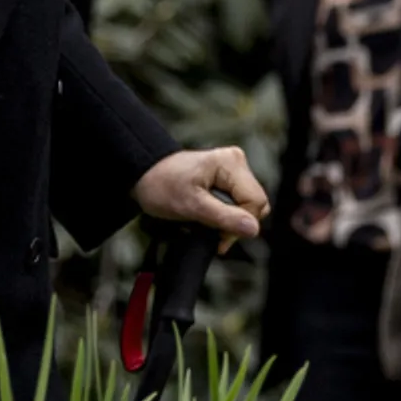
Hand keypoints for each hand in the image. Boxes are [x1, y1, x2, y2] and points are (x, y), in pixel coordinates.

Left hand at [134, 145, 266, 247]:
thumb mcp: (191, 205)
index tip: (219, 237)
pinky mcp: (227, 180)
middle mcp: (236, 163)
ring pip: (248, 206)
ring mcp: (233, 171)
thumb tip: (253, 229)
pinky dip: (226, 216)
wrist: (144, 176)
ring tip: (208, 225)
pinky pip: (238, 203)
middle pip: (256, 204)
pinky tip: (210, 219)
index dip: (241, 223)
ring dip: (231, 222)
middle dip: (237, 224)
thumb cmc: (162, 185)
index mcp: (230, 163)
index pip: (256, 201)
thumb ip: (223, 217)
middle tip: (214, 234)